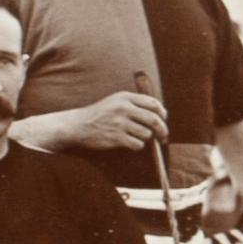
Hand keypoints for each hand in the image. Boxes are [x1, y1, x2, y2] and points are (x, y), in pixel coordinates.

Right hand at [57, 89, 172, 153]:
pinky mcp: (116, 137)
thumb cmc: (101, 114)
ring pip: (147, 133)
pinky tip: (131, 143)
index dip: (162, 113)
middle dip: (163, 130)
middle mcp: (123, 108)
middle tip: (164, 136)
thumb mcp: (116, 101)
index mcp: (125, 97)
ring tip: (138, 138)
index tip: (164, 119)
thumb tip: (160, 114)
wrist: (79, 125)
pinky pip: (137, 144)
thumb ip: (135, 104)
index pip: (153, 103)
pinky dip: (138, 146)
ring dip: (147, 139)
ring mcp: (119, 123)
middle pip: (154, 119)